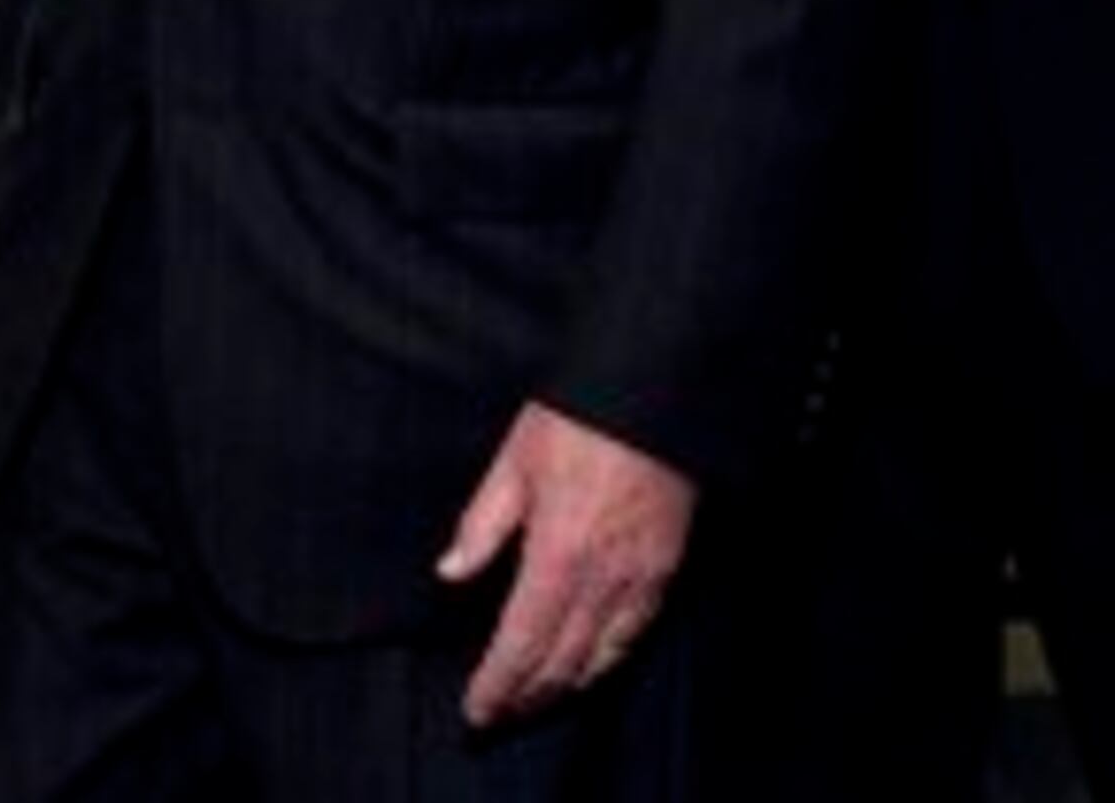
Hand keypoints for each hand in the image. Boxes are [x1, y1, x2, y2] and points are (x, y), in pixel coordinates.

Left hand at [436, 401, 695, 727]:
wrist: (652, 400)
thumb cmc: (576, 423)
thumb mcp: (513, 464)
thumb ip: (481, 526)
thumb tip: (450, 572)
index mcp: (556, 555)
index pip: (521, 643)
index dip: (498, 684)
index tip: (476, 711)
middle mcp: (600, 580)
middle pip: (560, 662)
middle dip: (526, 697)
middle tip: (498, 715)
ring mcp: (637, 580)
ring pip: (599, 658)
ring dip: (564, 688)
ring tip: (534, 702)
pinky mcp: (664, 572)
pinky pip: (634, 635)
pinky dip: (606, 662)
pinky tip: (589, 669)